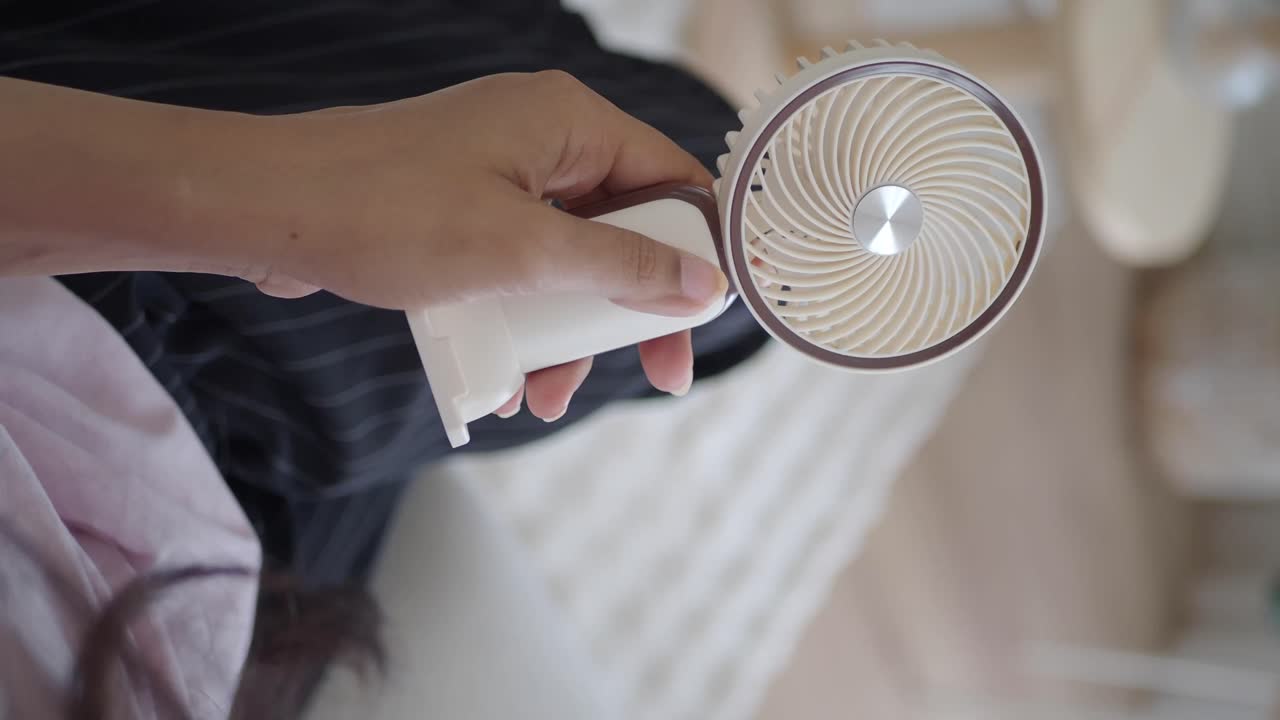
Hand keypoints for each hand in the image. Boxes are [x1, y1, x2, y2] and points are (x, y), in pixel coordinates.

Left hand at [0, 72, 726, 420]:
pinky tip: (501, 377)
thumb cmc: (386, 211)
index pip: (673, 181)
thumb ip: (622, 266)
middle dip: (626, 311)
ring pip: (569, 258)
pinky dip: (519, 318)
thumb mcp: (523, 251)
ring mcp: (498, 173)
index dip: (699, 255)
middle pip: (625, 228)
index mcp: (568, 122)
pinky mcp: (461, 208)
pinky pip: (518, 266)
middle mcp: (541, 139)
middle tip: (649, 379)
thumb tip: (703, 285)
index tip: (699, 325)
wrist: (265, 209)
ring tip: (545, 395)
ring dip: (567, 331)